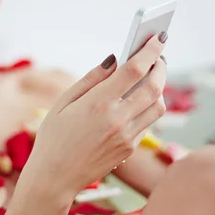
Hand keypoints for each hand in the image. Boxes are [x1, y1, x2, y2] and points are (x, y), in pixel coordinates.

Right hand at [26, 33, 167, 196]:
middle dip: (160, 66)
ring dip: (159, 88)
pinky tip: (137, 101)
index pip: (135, 70)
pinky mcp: (130, 149)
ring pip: (158, 106)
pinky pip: (148, 122)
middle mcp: (117, 120)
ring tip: (150, 77)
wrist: (55, 177)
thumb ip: (91, 79)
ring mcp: (127, 137)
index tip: (158, 37)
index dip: (150, 50)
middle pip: (154, 86)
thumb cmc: (54, 136)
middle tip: (157, 57)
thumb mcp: (63, 102)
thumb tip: (114, 60)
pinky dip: (148, 107)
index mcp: (98, 103)